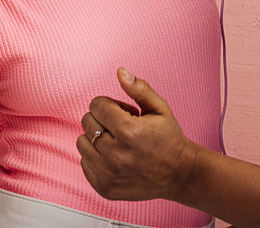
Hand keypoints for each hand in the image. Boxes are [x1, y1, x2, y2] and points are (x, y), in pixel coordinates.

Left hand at [77, 68, 200, 202]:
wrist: (178, 173)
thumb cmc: (169, 138)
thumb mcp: (160, 108)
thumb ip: (139, 89)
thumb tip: (120, 72)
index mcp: (128, 130)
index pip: (96, 105)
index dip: (109, 104)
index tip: (122, 111)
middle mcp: (115, 154)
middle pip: (87, 122)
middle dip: (102, 119)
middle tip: (121, 126)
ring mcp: (108, 173)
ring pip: (82, 142)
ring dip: (96, 138)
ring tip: (117, 142)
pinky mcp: (104, 187)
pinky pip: (84, 163)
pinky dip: (95, 157)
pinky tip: (114, 157)